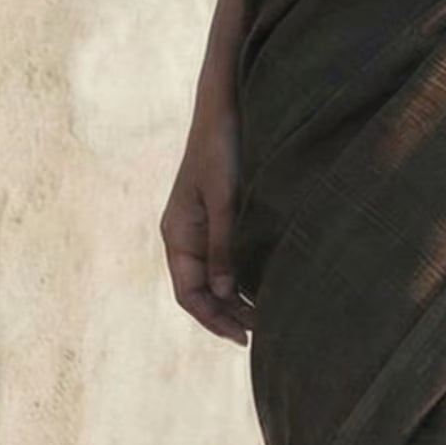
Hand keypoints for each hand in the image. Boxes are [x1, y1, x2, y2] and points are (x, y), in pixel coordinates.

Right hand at [160, 103, 250, 345]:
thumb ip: (224, 244)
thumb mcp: (225, 199)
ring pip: (214, 277)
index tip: (244, 337)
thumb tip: (223, 292)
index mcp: (178, 234)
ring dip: (236, 299)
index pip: (189, 294)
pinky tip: (266, 285)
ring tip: (267, 317)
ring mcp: (201, 227)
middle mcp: (185, 235)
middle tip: (263, 333)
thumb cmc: (222, 148)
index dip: (214, 319)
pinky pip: (225, 258)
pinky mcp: (219, 216)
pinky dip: (242, 276)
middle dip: (227, 314)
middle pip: (201, 291)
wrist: (224, 107)